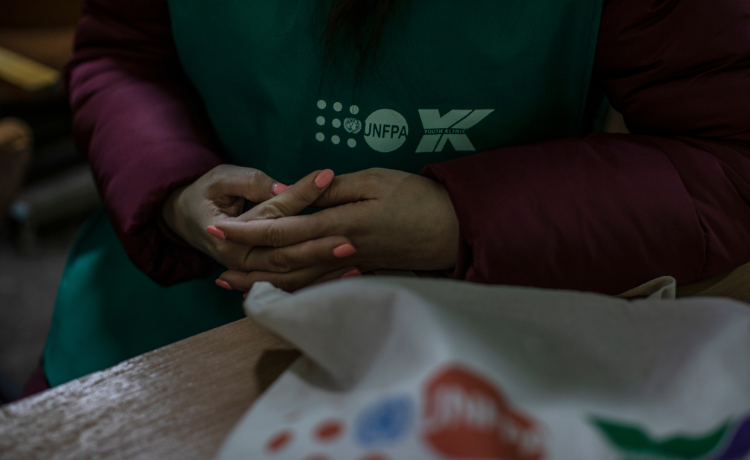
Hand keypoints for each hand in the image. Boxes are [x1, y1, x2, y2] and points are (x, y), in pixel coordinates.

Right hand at [162, 165, 358, 278]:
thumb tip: (282, 189)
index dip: (300, 196)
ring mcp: (252, 272)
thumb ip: (250, 182)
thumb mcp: (221, 178)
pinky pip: (294, 284)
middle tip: (351, 238)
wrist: (187, 220)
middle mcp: (241, 259)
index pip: (271, 215)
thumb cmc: (206, 193)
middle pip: (284, 255)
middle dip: (318, 248)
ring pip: (291, 275)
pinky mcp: (263, 276)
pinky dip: (321, 281)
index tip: (328, 177)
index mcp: (228, 235)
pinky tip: (349, 274)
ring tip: (357, 260)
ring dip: (324, 271)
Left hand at [213, 168, 459, 291]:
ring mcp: (348, 267)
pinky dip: (290, 290)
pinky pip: (316, 286)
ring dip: (260, 280)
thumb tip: (296, 193)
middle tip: (211, 256)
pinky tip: (275, 290)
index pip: (283, 229)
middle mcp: (339, 251)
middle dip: (244, 258)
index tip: (217, 227)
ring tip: (230, 282)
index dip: (248, 230)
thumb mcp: (375, 181)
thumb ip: (333, 190)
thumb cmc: (418, 199)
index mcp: (340, 224)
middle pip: (281, 259)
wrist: (453, 229)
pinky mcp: (358, 273)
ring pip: (295, 279)